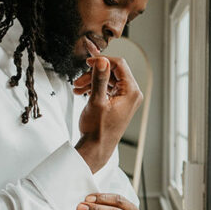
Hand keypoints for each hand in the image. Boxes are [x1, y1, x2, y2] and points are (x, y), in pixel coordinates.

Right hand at [73, 57, 142, 172]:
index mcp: (131, 92)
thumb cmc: (98, 130)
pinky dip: (96, 89)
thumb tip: (102, 61)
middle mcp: (132, 95)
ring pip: (109, 81)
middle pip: (113, 72)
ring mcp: (126, 99)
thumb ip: (99, 78)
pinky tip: (83, 92)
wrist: (96, 147)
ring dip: (92, 82)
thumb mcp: (97, 100)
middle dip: (94, 74)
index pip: (119, 65)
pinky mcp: (119, 104)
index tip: (88, 63)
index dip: (102, 61)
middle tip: (79, 81)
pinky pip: (108, 89)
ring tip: (78, 88)